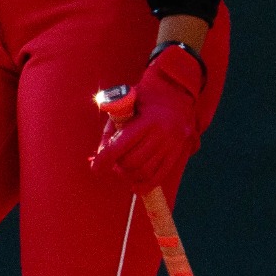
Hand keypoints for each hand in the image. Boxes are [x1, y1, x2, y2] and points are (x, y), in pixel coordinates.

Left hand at [91, 44, 207, 193]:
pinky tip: (134, 184)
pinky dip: (145, 184)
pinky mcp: (179, 153)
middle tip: (112, 162)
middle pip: (133, 161)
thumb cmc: (144, 98)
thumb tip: (100, 155)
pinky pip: (160, 175)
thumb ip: (112, 128)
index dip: (106, 159)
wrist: (176, 91)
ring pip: (145, 171)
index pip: (122, 145)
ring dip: (129, 175)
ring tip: (122, 168)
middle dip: (118, 165)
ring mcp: (174, 145)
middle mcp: (164, 133)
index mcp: (148, 119)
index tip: (95, 168)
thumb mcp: (124, 105)